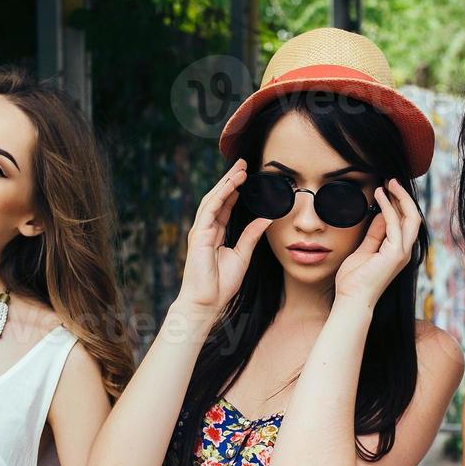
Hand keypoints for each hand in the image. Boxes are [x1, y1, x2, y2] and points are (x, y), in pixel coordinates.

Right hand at [172, 159, 270, 321]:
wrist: (207, 302)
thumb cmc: (221, 285)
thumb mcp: (242, 255)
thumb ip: (251, 235)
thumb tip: (266, 218)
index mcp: (215, 234)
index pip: (225, 206)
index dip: (235, 190)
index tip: (247, 177)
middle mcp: (206, 229)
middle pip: (218, 198)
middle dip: (230, 180)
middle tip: (243, 163)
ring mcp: (200, 231)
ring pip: (213, 200)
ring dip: (226, 183)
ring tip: (240, 170)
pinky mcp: (198, 235)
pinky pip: (210, 210)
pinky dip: (221, 195)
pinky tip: (231, 185)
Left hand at [334, 178, 419, 306]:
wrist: (352, 299)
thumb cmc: (354, 280)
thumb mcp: (364, 250)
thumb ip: (374, 234)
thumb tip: (379, 215)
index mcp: (398, 251)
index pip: (405, 222)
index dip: (399, 204)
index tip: (387, 188)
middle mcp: (404, 251)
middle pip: (413, 217)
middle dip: (404, 197)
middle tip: (392, 180)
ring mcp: (402, 252)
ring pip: (410, 217)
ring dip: (399, 197)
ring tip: (388, 183)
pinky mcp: (396, 253)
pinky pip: (394, 223)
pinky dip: (388, 207)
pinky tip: (379, 196)